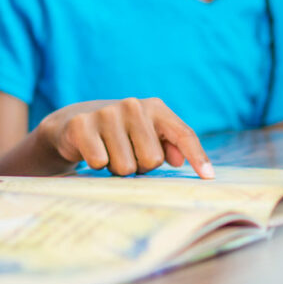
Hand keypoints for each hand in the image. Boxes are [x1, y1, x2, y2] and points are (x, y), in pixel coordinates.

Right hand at [39, 97, 213, 178]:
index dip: (197, 156)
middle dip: (140, 167)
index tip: (208, 177)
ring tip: (110, 154)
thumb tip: (179, 160)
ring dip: (117, 168)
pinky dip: (96, 165)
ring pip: (125, 166)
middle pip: (152, 159)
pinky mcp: (82, 124)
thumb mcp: (147, 136)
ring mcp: (106, 113)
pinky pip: (100, 162)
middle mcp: (133, 105)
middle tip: (127, 156)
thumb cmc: (121, 135)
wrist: (74, 124)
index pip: (182, 134)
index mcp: (155, 108)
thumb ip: (169, 145)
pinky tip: (92, 152)